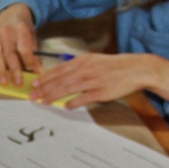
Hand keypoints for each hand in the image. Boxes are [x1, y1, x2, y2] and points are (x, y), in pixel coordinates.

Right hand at [0, 4, 40, 86]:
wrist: (12, 13)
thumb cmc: (24, 28)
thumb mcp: (32, 37)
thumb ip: (34, 54)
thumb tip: (39, 72)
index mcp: (20, 29)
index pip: (24, 48)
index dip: (28, 61)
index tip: (32, 71)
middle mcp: (6, 32)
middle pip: (10, 53)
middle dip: (14, 70)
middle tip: (18, 83)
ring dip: (1, 70)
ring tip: (4, 82)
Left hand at [28, 52, 168, 106]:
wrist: (135, 69)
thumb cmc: (115, 66)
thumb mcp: (95, 60)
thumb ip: (79, 67)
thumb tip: (64, 76)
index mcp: (83, 60)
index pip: (58, 69)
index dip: (45, 78)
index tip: (35, 84)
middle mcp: (85, 69)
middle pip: (59, 80)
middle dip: (44, 89)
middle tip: (33, 96)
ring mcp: (92, 81)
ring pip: (67, 89)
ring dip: (53, 96)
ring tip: (44, 102)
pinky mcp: (100, 92)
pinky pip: (82, 98)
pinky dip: (73, 102)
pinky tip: (65, 107)